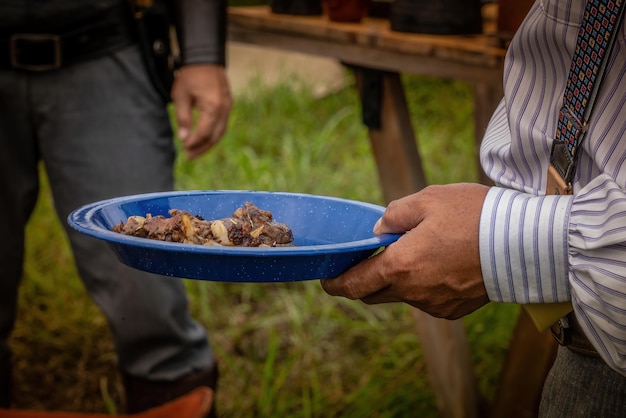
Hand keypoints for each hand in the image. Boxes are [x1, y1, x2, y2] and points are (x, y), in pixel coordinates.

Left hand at [171, 64, 232, 158]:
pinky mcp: (228, 104)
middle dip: (202, 147)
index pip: (204, 132)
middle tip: (190, 156)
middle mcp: (224, 109)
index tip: (184, 148)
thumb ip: (183, 118)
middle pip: (215, 136)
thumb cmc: (191, 75)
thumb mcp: (181, 96)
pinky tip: (204, 137)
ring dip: (209, 143)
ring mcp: (228, 106)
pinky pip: (223, 123)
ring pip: (221, 131)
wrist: (205, 57)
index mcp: (212, 107)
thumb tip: (183, 138)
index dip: (194, 142)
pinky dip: (214, 133)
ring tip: (196, 150)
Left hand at [321, 183, 490, 318]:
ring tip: (411, 253)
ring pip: (401, 295)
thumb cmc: (474, 216)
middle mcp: (414, 292)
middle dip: (363, 280)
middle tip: (365, 261)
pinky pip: (426, 299)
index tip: (327, 280)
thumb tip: (379, 230)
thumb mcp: (428, 200)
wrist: (524, 244)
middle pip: (374, 293)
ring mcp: (435, 304)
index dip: (336, 284)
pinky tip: (436, 264)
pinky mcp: (454, 310)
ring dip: (396, 280)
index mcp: (401, 266)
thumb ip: (394, 215)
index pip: (355, 284)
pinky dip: (421, 285)